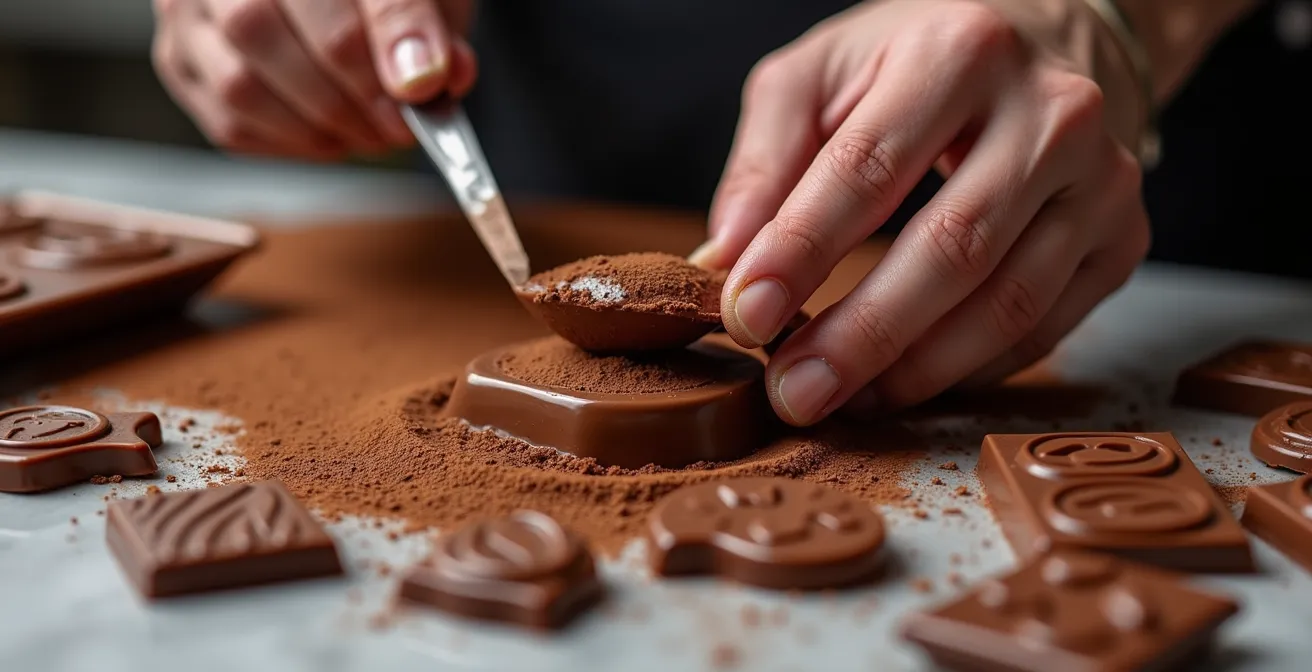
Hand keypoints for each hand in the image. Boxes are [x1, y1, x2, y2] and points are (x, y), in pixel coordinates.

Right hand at [152, 0, 477, 159]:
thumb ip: (429, 24)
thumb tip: (433, 79)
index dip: (386, 34)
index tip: (422, 85)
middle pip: (261, 25)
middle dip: (349, 93)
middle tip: (401, 125)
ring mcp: (186, 9)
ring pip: (238, 83)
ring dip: (319, 126)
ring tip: (372, 133)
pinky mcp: (179, 60)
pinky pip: (227, 121)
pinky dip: (291, 142)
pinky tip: (333, 137)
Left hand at [699, 0, 1149, 425]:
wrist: (1055, 38)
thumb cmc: (915, 60)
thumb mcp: (821, 74)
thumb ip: (766, 160)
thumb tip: (724, 261)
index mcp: (960, 51)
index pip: (867, 167)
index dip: (800, 251)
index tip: (745, 315)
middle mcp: (1051, 112)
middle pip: (950, 248)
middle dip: (861, 334)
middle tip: (792, 391)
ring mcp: (1102, 182)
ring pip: (1006, 304)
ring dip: (914, 370)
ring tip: (840, 399)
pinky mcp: (1123, 240)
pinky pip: (1041, 330)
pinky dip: (966, 371)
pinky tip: (903, 383)